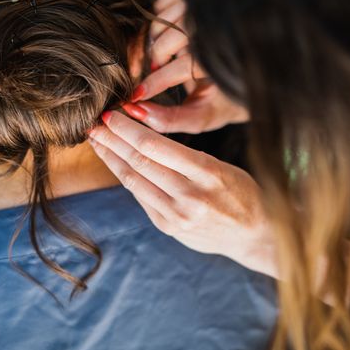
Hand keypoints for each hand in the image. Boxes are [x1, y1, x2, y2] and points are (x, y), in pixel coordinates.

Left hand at [88, 110, 277, 277]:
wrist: (254, 235)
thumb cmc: (241, 193)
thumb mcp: (221, 167)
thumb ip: (185, 158)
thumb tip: (143, 140)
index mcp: (207, 173)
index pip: (156, 147)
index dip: (128, 129)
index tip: (112, 114)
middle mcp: (189, 196)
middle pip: (139, 162)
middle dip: (113, 140)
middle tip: (95, 123)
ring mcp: (176, 216)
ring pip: (134, 180)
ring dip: (111, 158)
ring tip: (97, 141)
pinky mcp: (168, 227)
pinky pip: (141, 197)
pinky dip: (126, 176)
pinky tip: (115, 162)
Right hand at [122, 0, 248, 133]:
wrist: (246, 72)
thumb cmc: (223, 98)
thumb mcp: (202, 116)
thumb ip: (171, 119)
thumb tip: (137, 112)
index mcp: (225, 56)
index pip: (185, 65)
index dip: (158, 81)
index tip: (137, 95)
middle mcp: (216, 27)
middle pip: (169, 38)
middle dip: (153, 59)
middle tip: (150, 76)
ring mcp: (205, 8)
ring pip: (161, 20)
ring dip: (151, 42)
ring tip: (160, 62)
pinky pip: (161, 5)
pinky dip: (155, 25)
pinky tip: (162, 42)